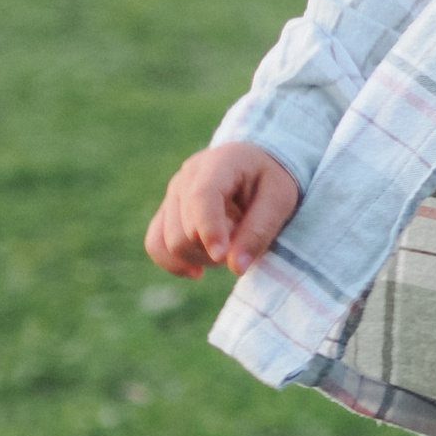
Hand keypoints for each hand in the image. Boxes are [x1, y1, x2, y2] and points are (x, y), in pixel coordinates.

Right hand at [144, 143, 300, 278]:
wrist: (256, 167)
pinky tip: (197, 272)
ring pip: (168, 241)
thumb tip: (236, 267)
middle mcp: (187, 176)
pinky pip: (155, 243)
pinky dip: (174, 263)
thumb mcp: (280, 200)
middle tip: (243, 245)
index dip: (210, 230)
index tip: (223, 257)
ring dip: (199, 258)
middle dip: (213, 250)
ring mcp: (172, 193)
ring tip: (227, 250)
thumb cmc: (271, 181)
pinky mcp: (166, 211)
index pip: (202, 197)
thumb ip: (259, 231)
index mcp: (220, 163)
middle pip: (184, 228)